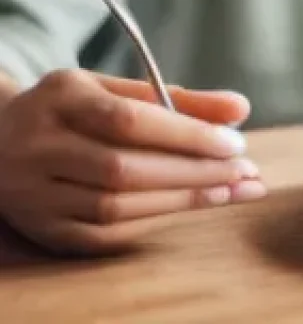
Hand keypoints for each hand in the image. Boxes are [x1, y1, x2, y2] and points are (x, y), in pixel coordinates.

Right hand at [0, 71, 263, 255]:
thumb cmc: (73, 108)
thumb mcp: (114, 88)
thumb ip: (178, 97)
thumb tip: (240, 108)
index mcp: (61, 98)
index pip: (128, 120)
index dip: (186, 134)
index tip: (235, 142)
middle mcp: (41, 146)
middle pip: (123, 168)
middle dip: (194, 172)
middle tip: (246, 172)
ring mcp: (34, 193)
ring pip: (114, 207)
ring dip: (182, 200)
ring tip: (232, 189)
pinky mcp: (41, 228)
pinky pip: (103, 234)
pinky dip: (153, 220)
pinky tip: (192, 206)